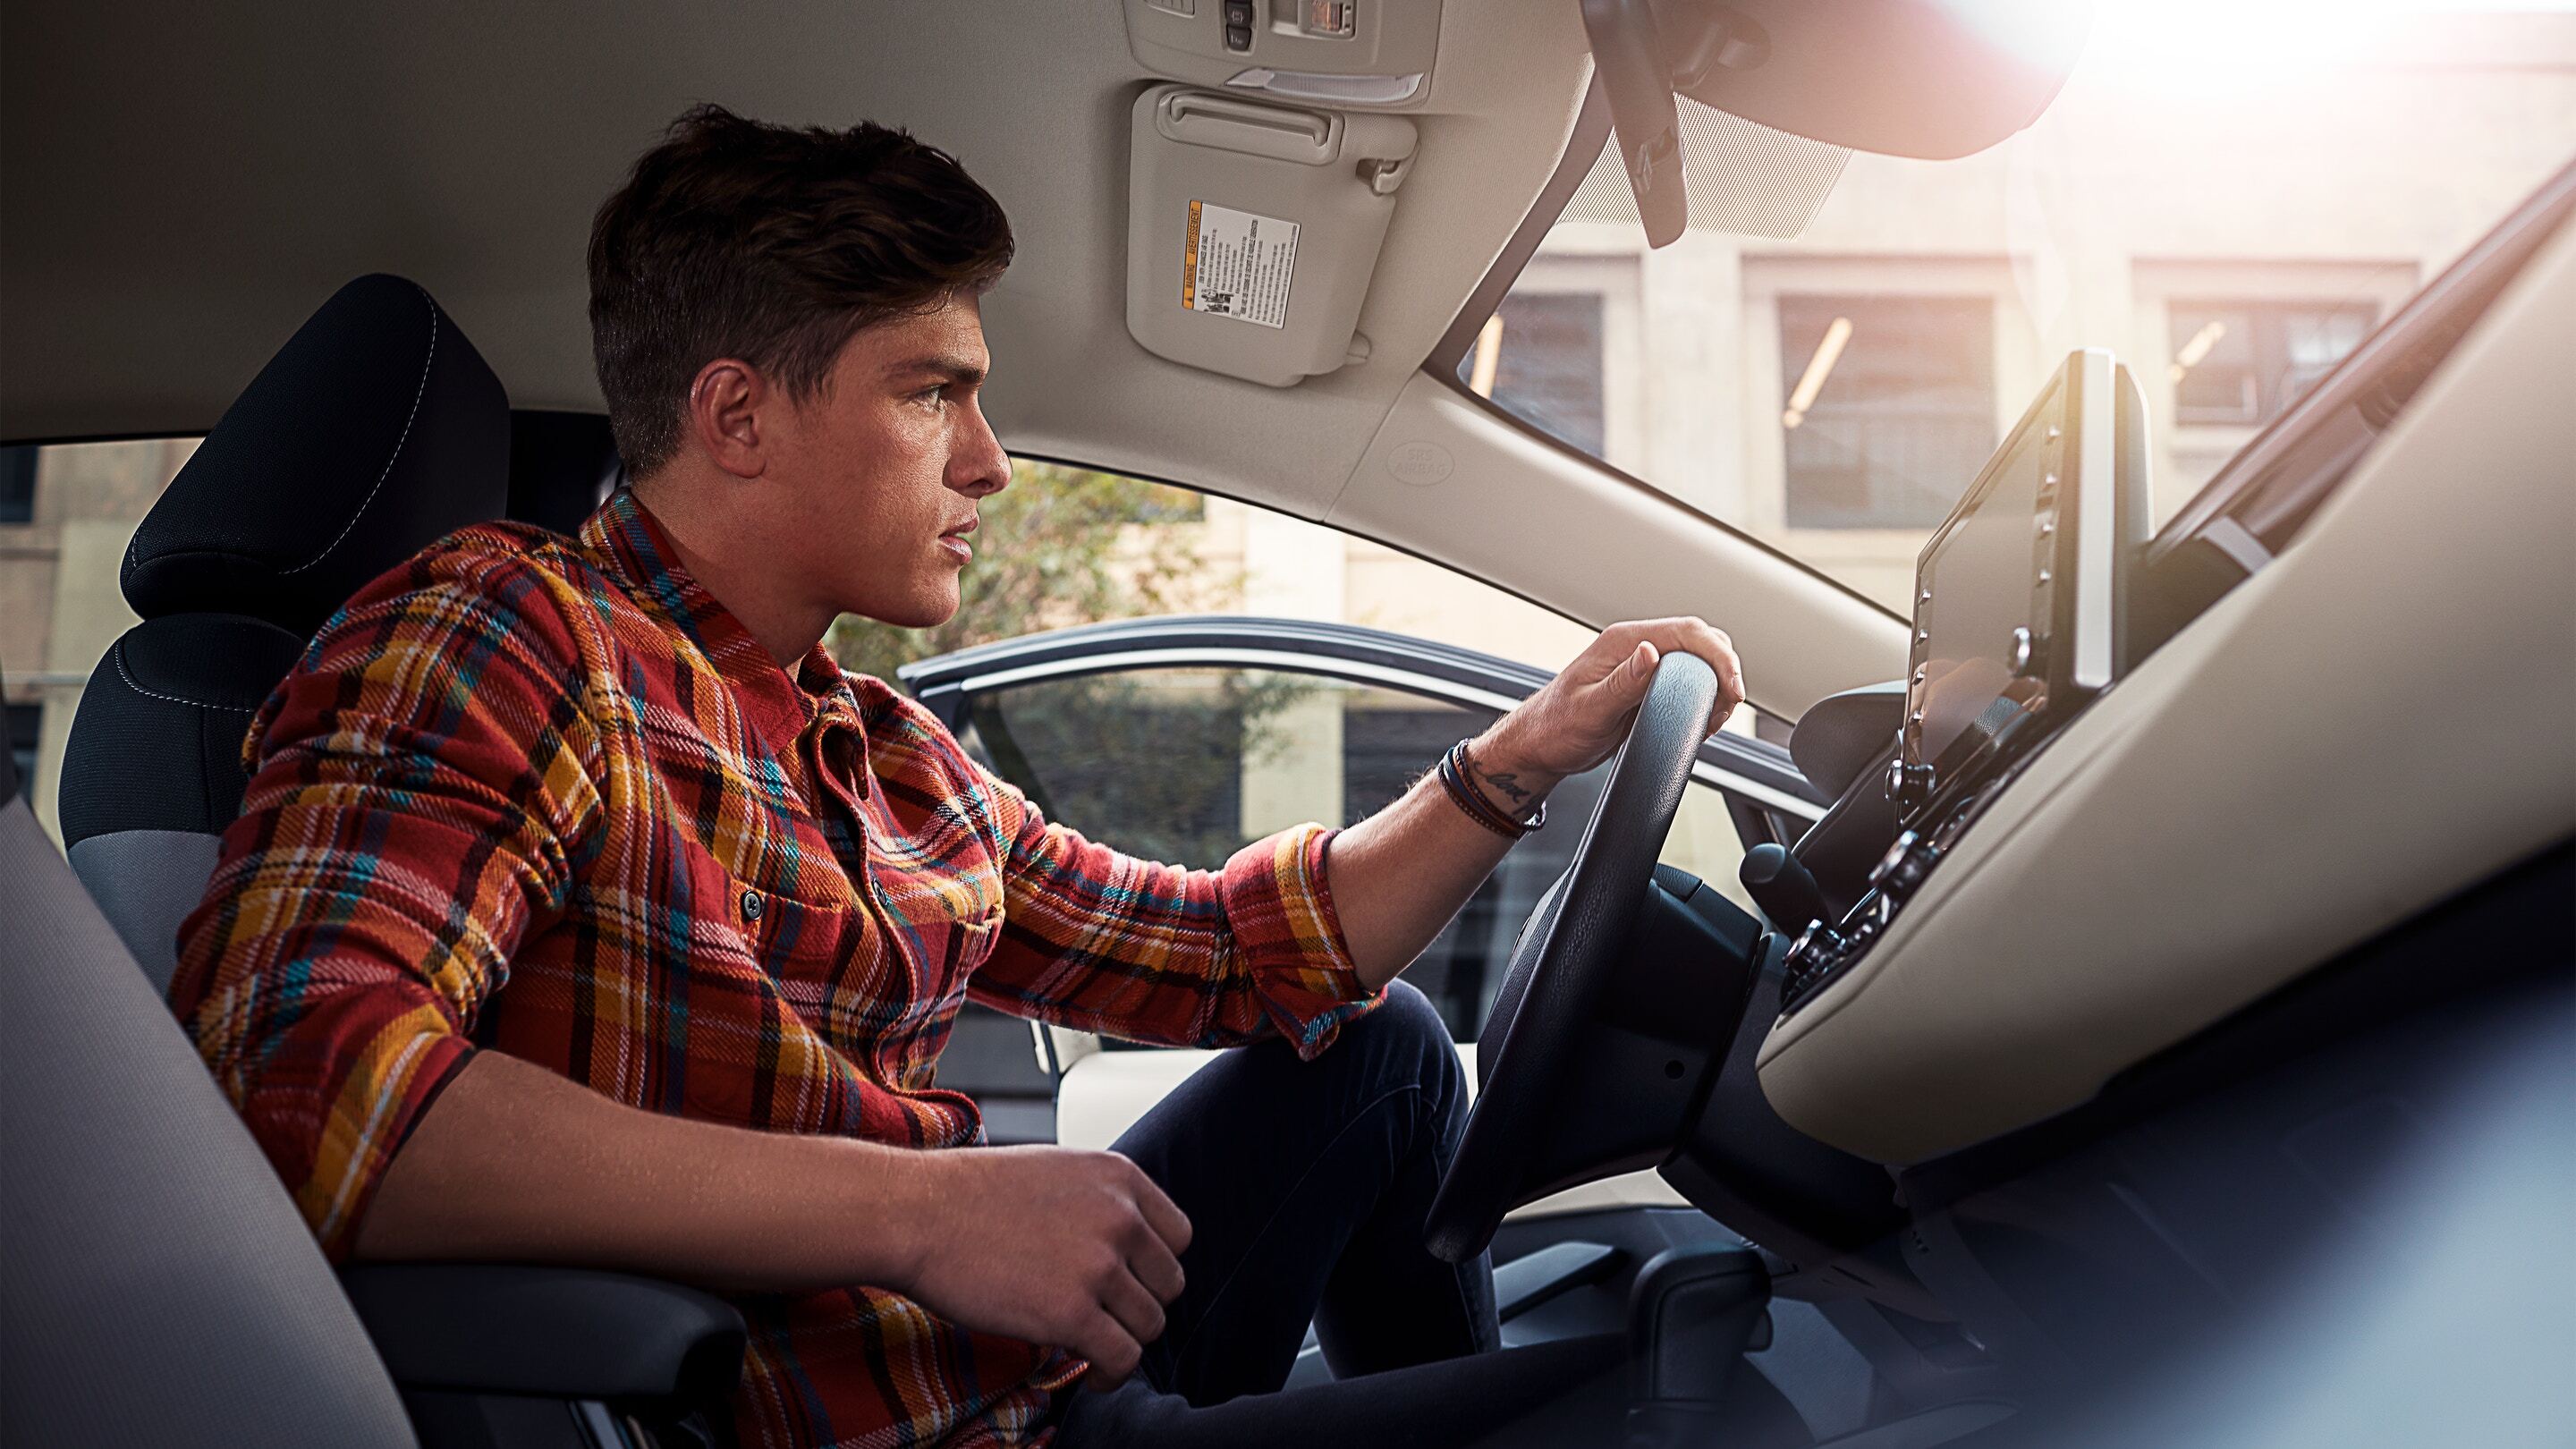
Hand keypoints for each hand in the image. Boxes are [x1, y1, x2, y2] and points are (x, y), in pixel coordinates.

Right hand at [891, 1145, 1190, 1387]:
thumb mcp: (1056, 1172)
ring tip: (1097, 1348)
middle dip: (1140, 1305)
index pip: (1179, 1236)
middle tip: (1108, 1317)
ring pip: (1150, 1324)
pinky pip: (1123, 1358)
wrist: (917, 1213)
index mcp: (1120, 1178)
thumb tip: (1123, 1245)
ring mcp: (1099, 1266)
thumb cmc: (969, 1194)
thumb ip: (1100, 1202)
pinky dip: (1113, 1374)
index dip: (1154, 1266)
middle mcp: (1120, 1218)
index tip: (1130, 1283)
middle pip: (1169, 1284)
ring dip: (1124, 1341)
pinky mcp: (1072, 1314)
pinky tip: (1093, 1374)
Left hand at [1471, 618, 1745, 808]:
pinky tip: (1702, 719)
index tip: (1731, 688)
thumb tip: (1650, 651)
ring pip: (1697, 661)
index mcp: (1621, 642)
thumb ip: (1622, 682)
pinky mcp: (1647, 686)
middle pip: (1699, 641)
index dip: (1718, 656)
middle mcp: (1634, 647)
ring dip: (1716, 683)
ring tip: (1715, 716)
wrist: (1538, 747)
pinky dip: (1704, 696)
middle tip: (1727, 705)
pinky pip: (1686, 682)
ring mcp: (1642, 666)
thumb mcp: (1589, 710)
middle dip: (1723, 668)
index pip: (1686, 631)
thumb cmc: (1554, 728)